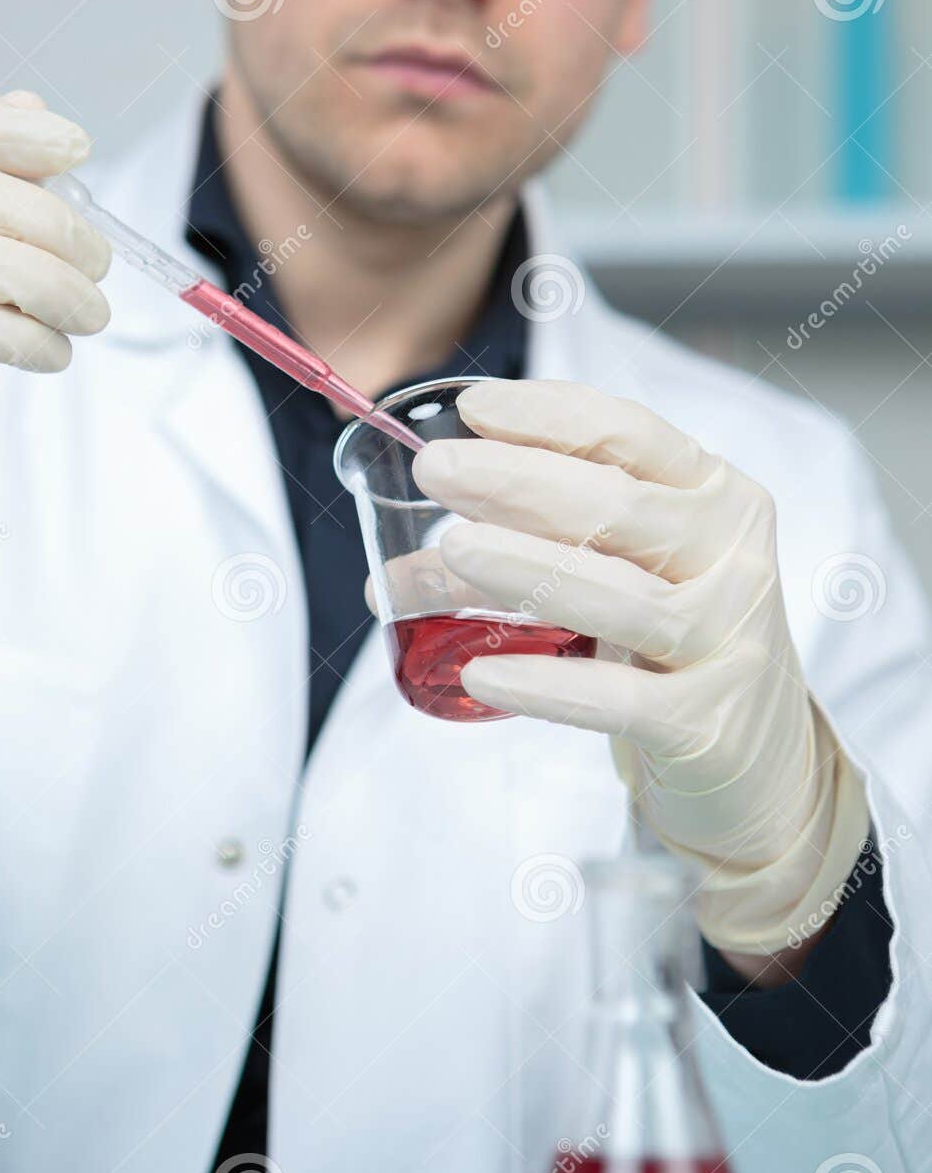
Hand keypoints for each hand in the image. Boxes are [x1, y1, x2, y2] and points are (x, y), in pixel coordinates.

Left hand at [413, 378, 869, 954]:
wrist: (759, 764)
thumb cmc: (674, 644)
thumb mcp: (637, 568)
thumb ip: (559, 532)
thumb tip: (414, 531)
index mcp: (717, 497)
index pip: (632, 434)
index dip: (549, 415)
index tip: (471, 408)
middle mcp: (734, 558)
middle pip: (617, 506)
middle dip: (516, 480)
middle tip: (434, 468)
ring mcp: (727, 642)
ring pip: (618, 596)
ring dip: (525, 569)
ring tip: (450, 550)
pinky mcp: (706, 724)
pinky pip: (616, 700)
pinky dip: (544, 685)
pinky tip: (479, 671)